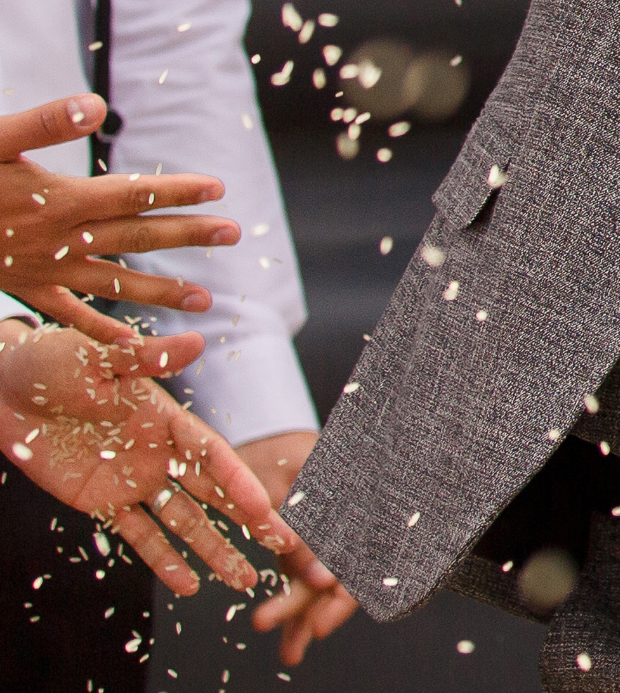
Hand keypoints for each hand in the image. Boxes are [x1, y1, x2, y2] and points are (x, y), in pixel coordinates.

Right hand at [0, 95, 233, 334]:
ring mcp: (41, 269)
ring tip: (208, 301)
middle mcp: (57, 239)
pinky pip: (68, 316)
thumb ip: (42, 124)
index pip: (133, 194)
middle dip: (188, 235)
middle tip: (236, 234)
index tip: (220, 189)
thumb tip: (96, 104)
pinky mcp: (22, 287)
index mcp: (57, 200)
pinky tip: (133, 343)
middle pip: (136, 237)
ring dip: (161, 291)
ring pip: (113, 281)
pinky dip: (100, 332)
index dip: (176, 191)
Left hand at [0, 321, 333, 602]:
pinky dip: (163, 562)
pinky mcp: (103, 502)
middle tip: (283, 544)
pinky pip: (139, 537)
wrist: (5, 388)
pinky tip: (187, 586)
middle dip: (248, 519)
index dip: (239, 482)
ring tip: (243, 580)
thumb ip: (147, 359)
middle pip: (212, 492)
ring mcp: (134, 480)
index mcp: (166, 418)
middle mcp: (159, 453)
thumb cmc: (52, 363)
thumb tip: (196, 341)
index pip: (212, 455)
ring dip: (214, 550)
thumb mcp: (98, 358)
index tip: (264, 509)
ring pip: (183, 522)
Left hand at [228, 429, 357, 666]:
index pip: (359, 557)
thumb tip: (317, 578)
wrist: (261, 431)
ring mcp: (323, 536)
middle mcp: (344, 524)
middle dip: (316, 609)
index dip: (344, 594)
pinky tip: (289, 637)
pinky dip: (293, 604)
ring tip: (290, 652)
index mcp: (352, 505)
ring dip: (305, 616)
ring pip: (319, 582)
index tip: (322, 621)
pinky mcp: (302, 543)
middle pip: (338, 574)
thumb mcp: (284, 485)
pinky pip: (301, 577)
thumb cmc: (277, 449)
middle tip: (296, 637)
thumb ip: (299, 529)